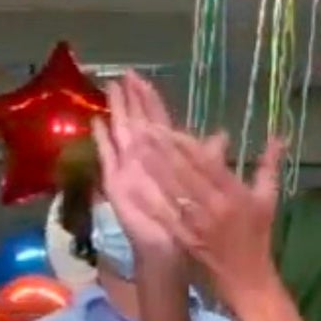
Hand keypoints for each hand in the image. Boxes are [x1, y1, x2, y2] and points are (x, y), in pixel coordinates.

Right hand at [89, 72, 193, 270]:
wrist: (175, 248)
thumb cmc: (192, 220)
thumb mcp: (209, 183)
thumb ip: (211, 157)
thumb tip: (224, 134)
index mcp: (167, 156)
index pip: (156, 119)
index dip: (149, 98)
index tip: (141, 76)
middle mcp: (145, 158)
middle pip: (137, 120)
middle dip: (130, 97)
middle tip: (122, 73)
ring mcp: (129, 169)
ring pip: (121, 132)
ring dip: (116, 110)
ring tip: (109, 87)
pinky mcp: (118, 183)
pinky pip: (108, 158)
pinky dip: (101, 140)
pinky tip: (95, 122)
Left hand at [151, 131, 281, 310]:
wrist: (246, 279)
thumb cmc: (257, 236)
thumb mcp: (267, 199)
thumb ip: (270, 165)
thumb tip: (279, 136)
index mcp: (235, 195)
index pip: (207, 164)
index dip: (185, 145)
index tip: (168, 127)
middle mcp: (214, 207)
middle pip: (185, 173)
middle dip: (163, 150)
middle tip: (143, 128)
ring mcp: (197, 224)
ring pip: (171, 191)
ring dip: (152, 170)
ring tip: (134, 149)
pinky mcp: (184, 238)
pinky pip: (163, 216)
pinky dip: (148, 200)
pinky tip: (133, 186)